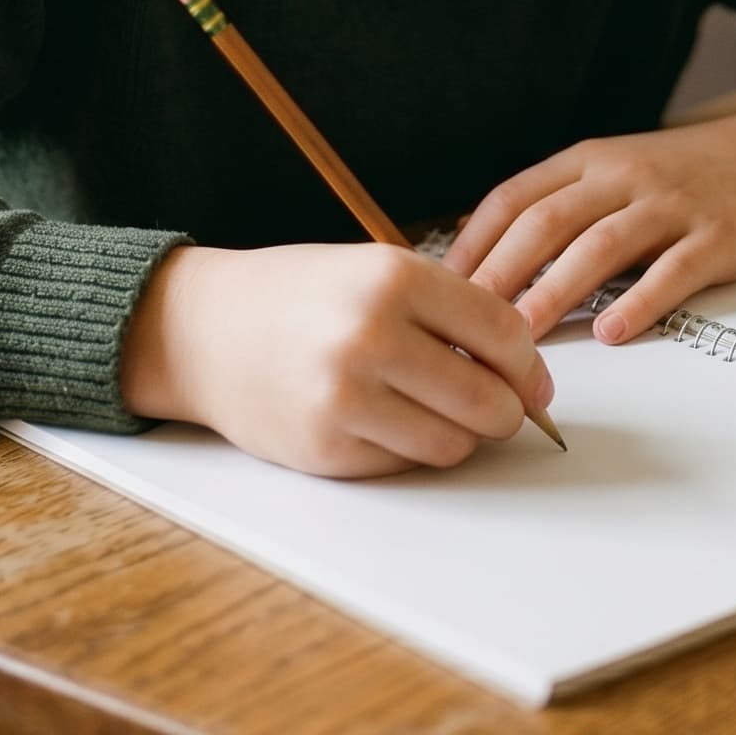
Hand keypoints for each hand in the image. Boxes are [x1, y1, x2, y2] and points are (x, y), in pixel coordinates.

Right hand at [120, 243, 554, 478]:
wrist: (203, 329)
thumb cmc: (299, 296)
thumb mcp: (374, 270)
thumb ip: (448, 310)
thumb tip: (525, 373)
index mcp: (393, 277)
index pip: (503, 334)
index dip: (529, 366)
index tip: (532, 380)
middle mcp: (372, 335)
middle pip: (490, 400)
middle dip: (507, 411)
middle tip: (499, 408)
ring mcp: (347, 396)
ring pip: (454, 444)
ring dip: (460, 436)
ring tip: (436, 411)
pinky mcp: (327, 447)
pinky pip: (405, 464)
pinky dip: (411, 450)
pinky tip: (387, 421)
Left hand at [441, 106, 735, 345]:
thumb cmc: (688, 173)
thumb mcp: (617, 169)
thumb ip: (564, 204)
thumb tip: (491, 256)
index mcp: (591, 159)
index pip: (516, 197)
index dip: (474, 242)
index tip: (441, 286)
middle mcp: (624, 176)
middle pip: (547, 223)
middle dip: (500, 274)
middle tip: (465, 323)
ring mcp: (672, 205)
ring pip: (599, 247)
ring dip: (553, 292)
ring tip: (521, 336)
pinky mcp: (718, 237)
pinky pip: (673, 272)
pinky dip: (639, 302)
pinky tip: (613, 333)